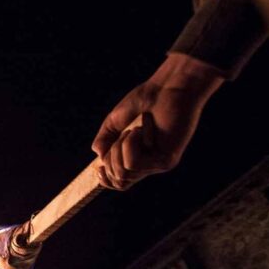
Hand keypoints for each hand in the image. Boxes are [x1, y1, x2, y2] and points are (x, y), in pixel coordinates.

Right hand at [92, 53, 223, 189]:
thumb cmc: (147, 98)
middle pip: (118, 181)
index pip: (121, 182)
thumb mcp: (116, 120)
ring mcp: (158, 164)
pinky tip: (142, 129)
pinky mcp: (166, 161)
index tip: (99, 169)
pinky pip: (133, 164)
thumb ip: (105, 138)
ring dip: (120, 148)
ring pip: (123, 173)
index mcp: (140, 156)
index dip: (106, 180)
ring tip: (134, 130)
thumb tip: (98, 155)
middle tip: (124, 134)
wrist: (170, 86)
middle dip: (111, 158)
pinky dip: (130, 144)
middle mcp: (150, 164)